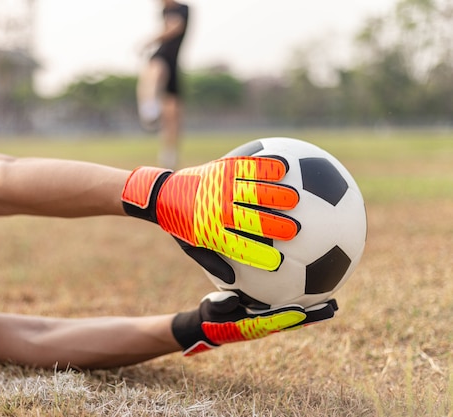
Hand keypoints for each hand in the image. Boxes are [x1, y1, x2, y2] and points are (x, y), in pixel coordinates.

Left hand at [121, 157, 299, 270]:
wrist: (161, 193)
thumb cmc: (180, 225)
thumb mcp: (191, 247)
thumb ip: (212, 263)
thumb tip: (232, 282)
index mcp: (210, 231)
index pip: (238, 247)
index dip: (259, 256)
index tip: (279, 263)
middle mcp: (216, 210)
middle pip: (251, 219)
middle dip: (275, 225)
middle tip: (296, 230)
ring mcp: (218, 187)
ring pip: (252, 190)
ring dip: (276, 194)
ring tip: (296, 197)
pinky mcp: (219, 169)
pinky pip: (246, 166)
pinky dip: (266, 166)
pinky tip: (284, 166)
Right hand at [171, 291, 337, 355]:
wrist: (211, 325)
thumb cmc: (210, 315)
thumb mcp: (211, 308)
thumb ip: (220, 303)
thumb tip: (232, 298)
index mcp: (253, 325)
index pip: (275, 320)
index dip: (289, 316)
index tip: (303, 311)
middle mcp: (267, 325)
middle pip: (294, 320)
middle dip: (313, 315)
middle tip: (333, 308)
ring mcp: (270, 321)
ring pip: (296, 315)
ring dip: (314, 311)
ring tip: (334, 303)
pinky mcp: (270, 316)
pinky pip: (290, 308)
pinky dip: (304, 300)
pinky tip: (317, 288)